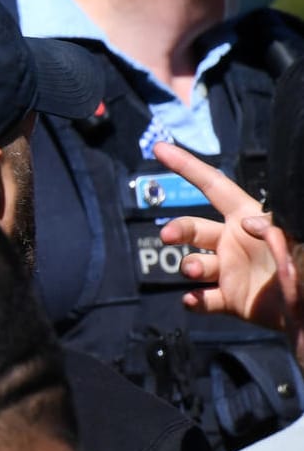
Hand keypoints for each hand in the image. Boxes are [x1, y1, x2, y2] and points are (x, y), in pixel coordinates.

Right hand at [152, 142, 297, 334]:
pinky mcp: (231, 299)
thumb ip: (273, 228)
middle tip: (167, 236)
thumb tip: (245, 223)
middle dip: (176, 229)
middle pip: (193, 227)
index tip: (160, 150)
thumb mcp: (295, 238)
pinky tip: (194, 300)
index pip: (214, 186)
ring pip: (194, 263)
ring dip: (188, 266)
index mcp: (248, 219)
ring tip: (193, 273)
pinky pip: (203, 298)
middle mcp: (235, 242)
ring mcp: (231, 271)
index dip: (187, 167)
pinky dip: (194, 300)